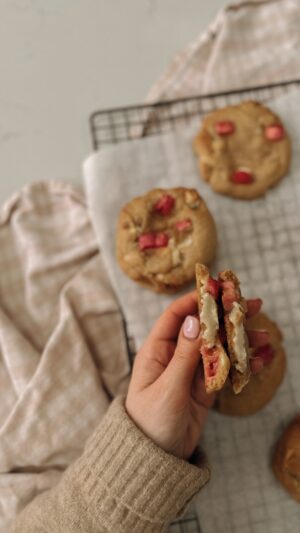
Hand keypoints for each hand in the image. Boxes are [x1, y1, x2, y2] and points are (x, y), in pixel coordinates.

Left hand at [126, 292, 269, 460]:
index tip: (218, 288)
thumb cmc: (150, 423)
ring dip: (241, 340)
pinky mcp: (204, 389)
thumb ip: (183, 357)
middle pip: (203, 328)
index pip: (177, 317)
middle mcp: (174, 357)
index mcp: (156, 351)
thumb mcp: (167, 388)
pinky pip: (226, 370)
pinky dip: (244, 364)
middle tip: (253, 305)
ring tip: (264, 335)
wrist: (155, 461)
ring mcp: (191, 372)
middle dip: (226, 316)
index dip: (197, 300)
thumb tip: (195, 321)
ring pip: (219, 348)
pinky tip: (262, 359)